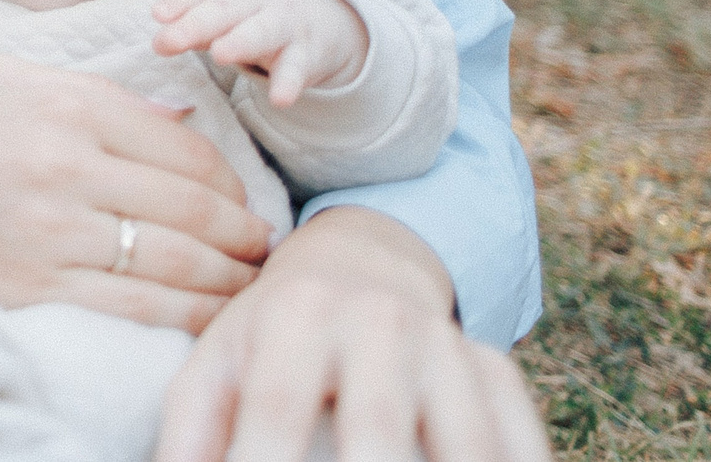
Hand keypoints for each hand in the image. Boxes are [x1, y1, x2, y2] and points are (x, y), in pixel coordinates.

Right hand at [0, 56, 271, 381]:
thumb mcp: (1, 83)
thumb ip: (92, 93)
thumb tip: (177, 119)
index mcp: (61, 99)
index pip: (183, 146)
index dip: (230, 182)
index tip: (245, 204)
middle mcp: (63, 158)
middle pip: (195, 205)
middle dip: (246, 235)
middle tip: (267, 252)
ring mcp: (51, 227)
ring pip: (180, 260)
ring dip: (232, 280)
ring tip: (252, 289)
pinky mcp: (37, 286)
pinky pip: (141, 307)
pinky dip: (191, 317)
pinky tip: (212, 320)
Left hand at [153, 0, 369, 107]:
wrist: (323, 23)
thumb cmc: (255, 16)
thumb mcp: (225, 11)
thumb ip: (192, 23)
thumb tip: (161, 40)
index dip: (180, 0)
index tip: (157, 16)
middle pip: (227, 8)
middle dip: (196, 23)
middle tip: (168, 41)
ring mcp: (286, 24)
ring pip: (262, 30)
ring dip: (240, 41)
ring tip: (219, 55)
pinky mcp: (306, 54)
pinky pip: (297, 69)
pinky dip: (288, 83)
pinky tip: (279, 99)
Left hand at [159, 206, 548, 461]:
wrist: (359, 268)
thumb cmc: (270, 338)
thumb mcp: (220, 362)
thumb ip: (191, 429)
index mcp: (297, 313)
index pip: (277, 406)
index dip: (264, 461)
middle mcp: (379, 320)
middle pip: (377, 427)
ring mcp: (446, 347)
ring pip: (462, 442)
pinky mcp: (497, 371)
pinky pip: (519, 439)